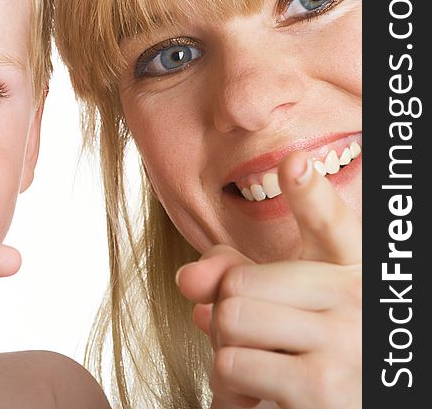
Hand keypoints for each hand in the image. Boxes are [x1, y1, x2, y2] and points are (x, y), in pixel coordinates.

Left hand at [177, 151, 361, 408]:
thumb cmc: (315, 361)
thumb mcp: (290, 309)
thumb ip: (238, 276)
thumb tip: (188, 279)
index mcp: (355, 275)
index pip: (331, 222)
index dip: (310, 191)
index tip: (295, 161)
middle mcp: (357, 305)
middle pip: (239, 281)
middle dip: (228, 313)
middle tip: (258, 339)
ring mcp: (343, 349)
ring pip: (230, 322)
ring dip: (229, 352)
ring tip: (262, 368)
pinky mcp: (320, 394)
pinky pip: (232, 368)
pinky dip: (232, 389)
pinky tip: (264, 397)